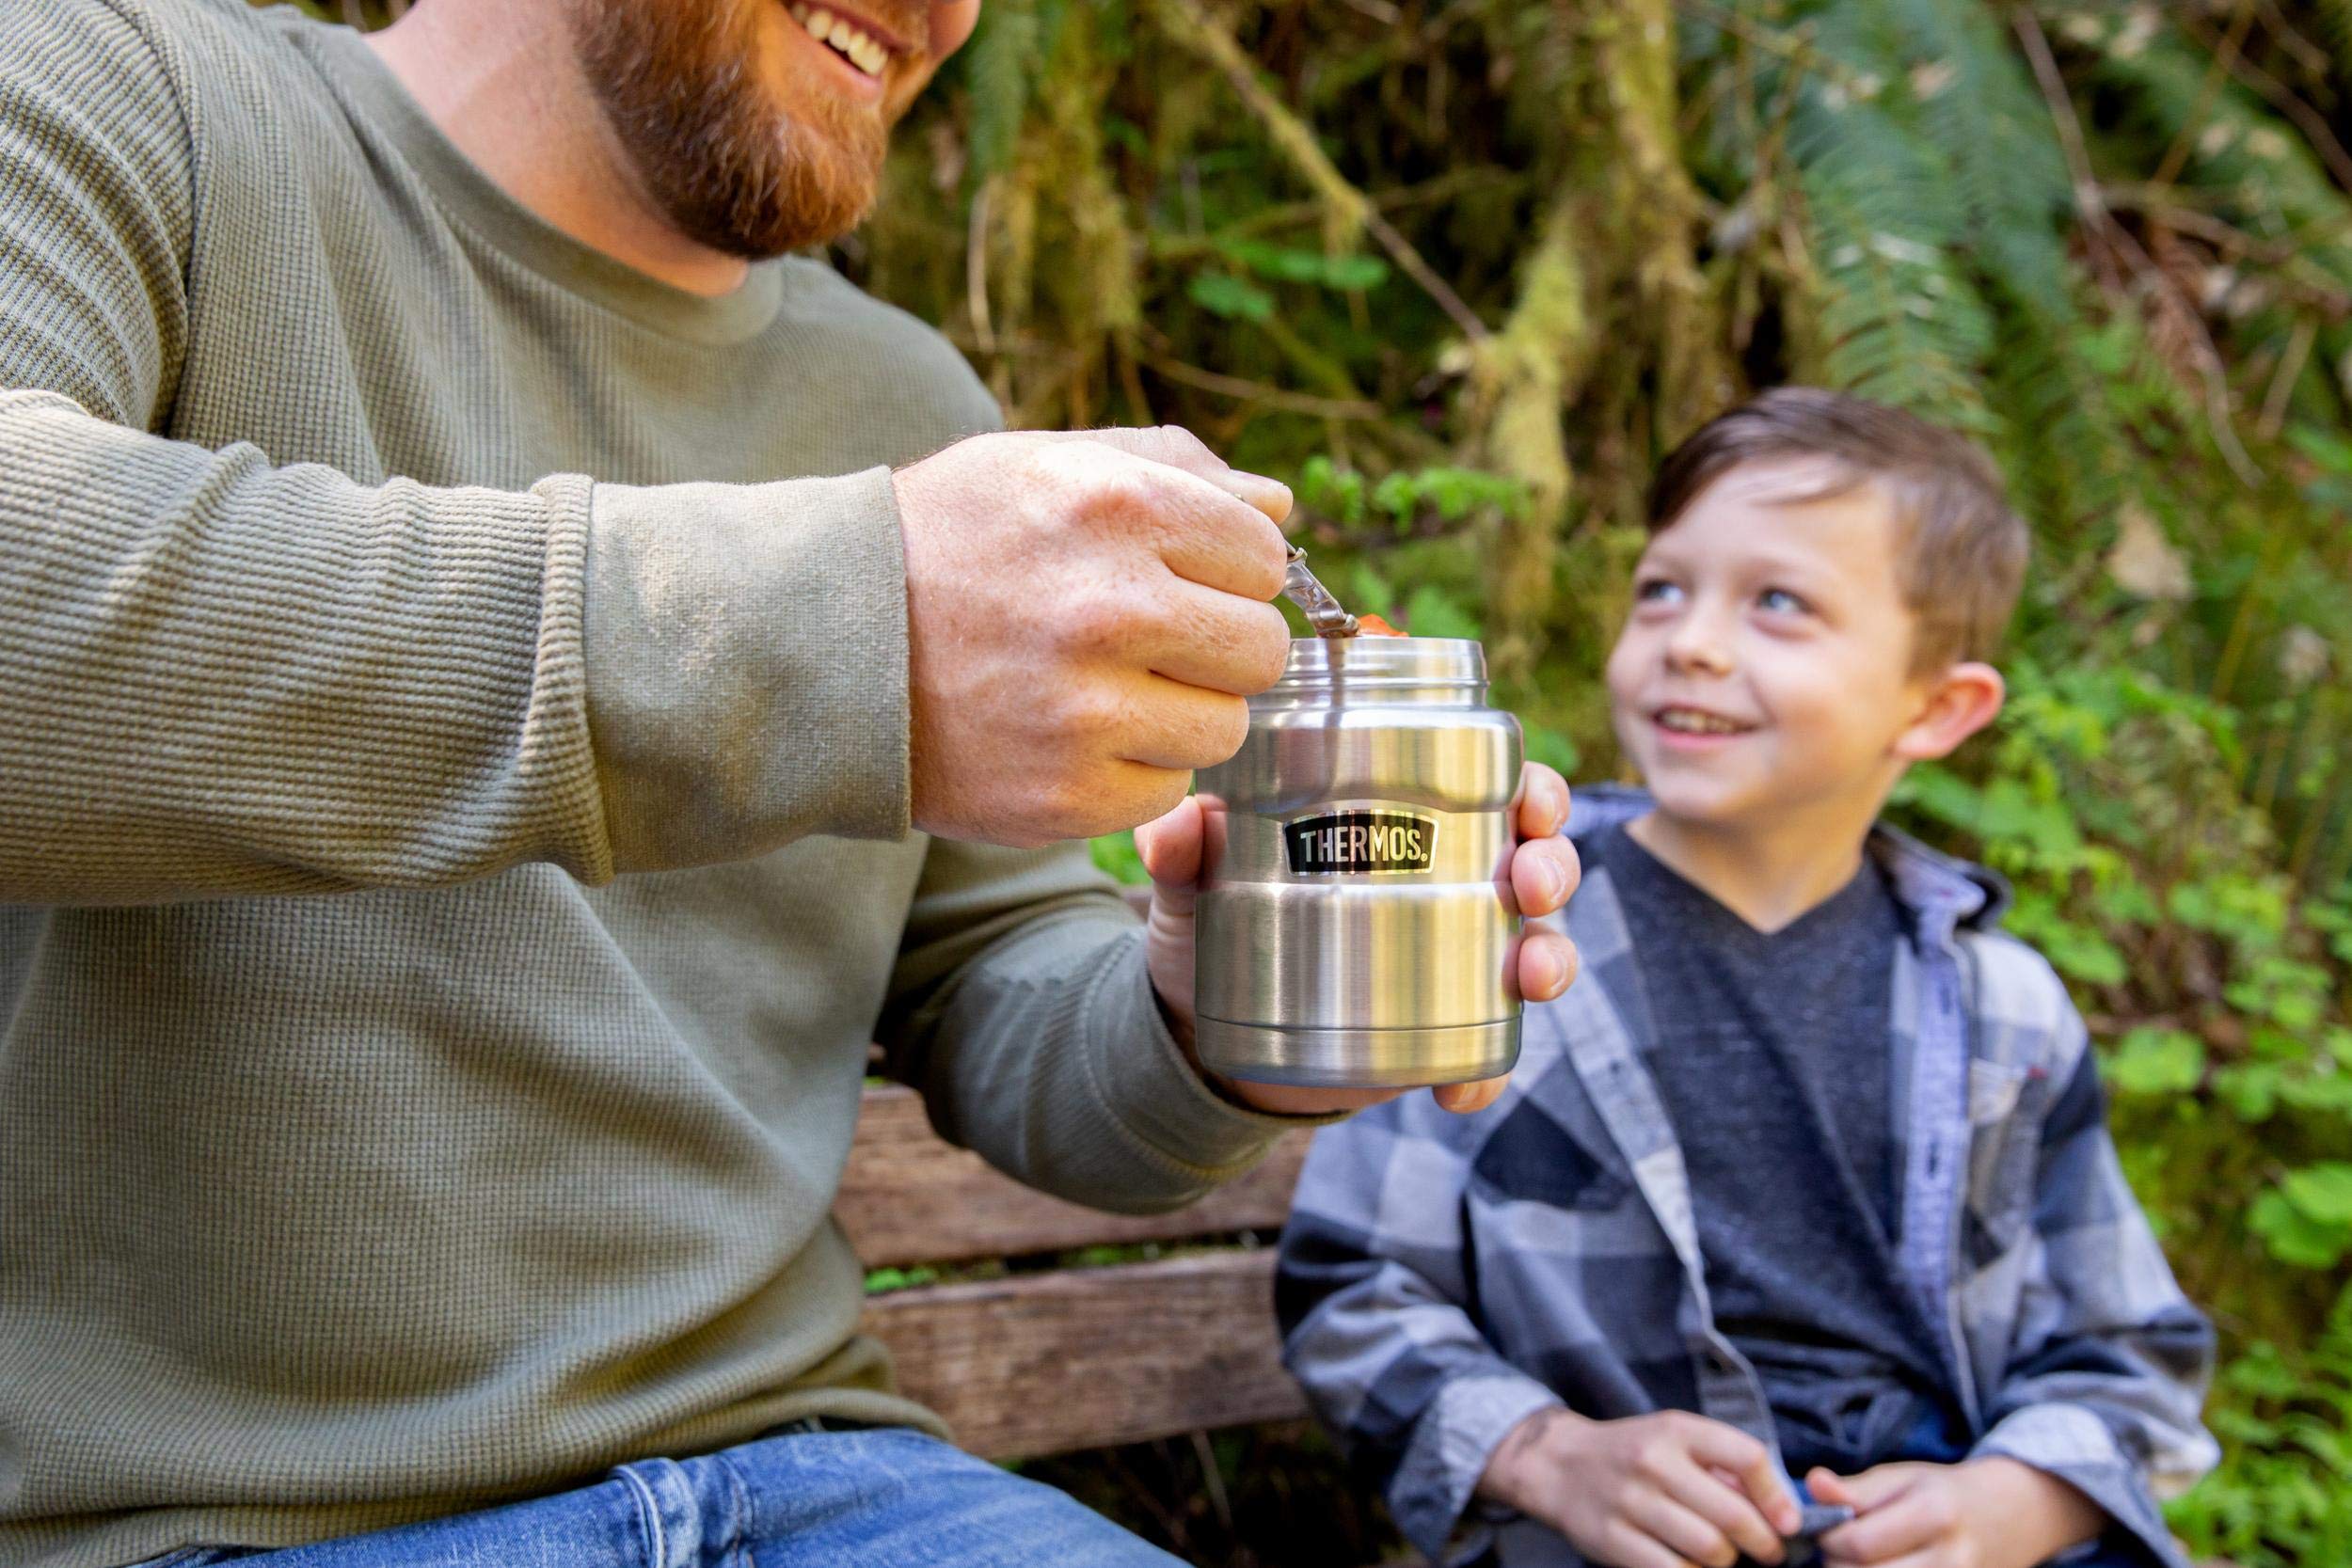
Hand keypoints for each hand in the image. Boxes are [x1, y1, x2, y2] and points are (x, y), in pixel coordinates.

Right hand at [893, 426, 1293, 847]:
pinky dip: (1131, 770)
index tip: (1180, 579)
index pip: (1265, 555)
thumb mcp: (1041, 466)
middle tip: (1148, 642)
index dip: (1228, 570)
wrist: (820, 645)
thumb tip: (1281, 507)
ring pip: (1225, 728)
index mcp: (1117, 506)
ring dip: (1179, 713)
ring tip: (1103, 688)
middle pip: (1261, 649)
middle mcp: (1110, 605)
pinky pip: (1167, 789)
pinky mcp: (1066, 793)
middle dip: (1216, 646)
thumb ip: (1172, 469)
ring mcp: (1087, 709)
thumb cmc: (945, 544)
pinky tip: (1071, 735)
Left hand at [1133, 761, 1580, 1115]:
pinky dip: (1484, 1074)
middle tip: (1531, 884)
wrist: (1199, 1025)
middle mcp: (1448, 882)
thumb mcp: (1194, 879)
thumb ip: (1182, 848)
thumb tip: (1176, 825)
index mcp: (1407, 819)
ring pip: (1534, 948)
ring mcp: (1453, 959)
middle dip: (1554, 866)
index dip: (1534, 787)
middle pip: (1535, 860)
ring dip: (1550, 958)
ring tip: (1529, 976)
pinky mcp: (1437, 1032)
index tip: (1531, 801)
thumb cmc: (1214, 917)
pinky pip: (1485, 1053)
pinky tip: (1460, 1091)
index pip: (1494, 785)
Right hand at [1479, 1407, 1802, 1567]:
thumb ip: (1722, 1466)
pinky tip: (1691, 1565)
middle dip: (1762, 1543)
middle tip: (1768, 1552)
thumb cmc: (1634, 1454)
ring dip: (1726, 1562)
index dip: (1778, 1495)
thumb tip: (1780, 1511)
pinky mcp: (1610, 1539)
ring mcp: (1629, 1501)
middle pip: (1732, 1516)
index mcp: (1676, 1429)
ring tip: (1723, 1557)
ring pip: (1708, 1550)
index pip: (1747, 1456)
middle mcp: (1652, 1461)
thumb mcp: (1675, 1438)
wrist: (1559, 1465)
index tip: (1789, 1523)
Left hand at [1809, 1458, 2103, 1567]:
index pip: (1859, 1544)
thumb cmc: (1943, 1493)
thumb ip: (1854, 1489)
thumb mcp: (1900, 1478)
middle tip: (1839, 1551)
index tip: (1826, 1530)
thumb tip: (1812, 1484)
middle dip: (1838, 1566)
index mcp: (1934, 1514)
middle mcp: (1952, 1559)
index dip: (1829, 1540)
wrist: (2010, 1516)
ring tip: (1859, 1561)